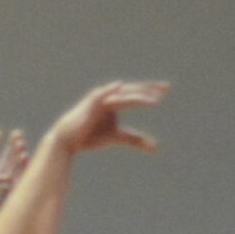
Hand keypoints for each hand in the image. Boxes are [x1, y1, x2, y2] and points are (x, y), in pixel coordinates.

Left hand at [0, 127, 30, 233]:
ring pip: (15, 168)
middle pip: (4, 161)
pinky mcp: (16, 196)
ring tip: (21, 143)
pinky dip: (24, 168)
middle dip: (10, 148)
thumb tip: (3, 175)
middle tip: (17, 134)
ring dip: (18, 155)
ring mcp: (6, 189)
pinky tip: (26, 157)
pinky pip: (22, 179)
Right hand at [45, 80, 169, 156]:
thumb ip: (135, 139)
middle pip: (132, 90)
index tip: (166, 89)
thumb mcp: (117, 137)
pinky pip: (101, 94)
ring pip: (122, 94)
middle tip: (166, 89)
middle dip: (148, 89)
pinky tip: (120, 86)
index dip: (151, 91)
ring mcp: (100, 98)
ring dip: (137, 96)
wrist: (68, 140)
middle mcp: (110, 96)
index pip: (136, 94)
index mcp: (116, 101)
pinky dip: (110, 89)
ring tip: (153, 100)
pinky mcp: (90, 103)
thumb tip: (156, 147)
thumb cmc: (90, 137)